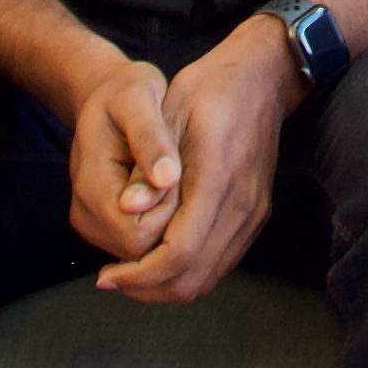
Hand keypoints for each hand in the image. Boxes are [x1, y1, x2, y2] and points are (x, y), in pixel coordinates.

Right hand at [64, 56, 178, 264]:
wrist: (104, 95)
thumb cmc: (125, 93)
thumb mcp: (140, 99)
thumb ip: (151, 141)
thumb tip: (166, 179)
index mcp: (91, 186)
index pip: (138, 235)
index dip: (166, 213)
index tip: (175, 172)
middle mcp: (85, 215)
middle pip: (139, 251)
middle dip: (167, 219)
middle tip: (174, 172)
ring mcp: (91, 225)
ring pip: (140, 253)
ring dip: (164, 222)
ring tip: (166, 177)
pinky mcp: (102, 228)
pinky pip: (138, 246)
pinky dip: (158, 224)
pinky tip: (163, 190)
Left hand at [98, 18, 296, 303]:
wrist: (262, 78)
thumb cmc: (209, 89)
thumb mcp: (168, 113)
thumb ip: (148, 165)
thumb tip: (127, 209)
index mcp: (216, 179)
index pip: (178, 253)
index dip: (138, 274)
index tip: (105, 275)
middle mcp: (241, 206)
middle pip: (193, 279)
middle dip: (147, 289)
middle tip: (111, 280)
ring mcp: (252, 214)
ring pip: (207, 278)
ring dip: (165, 286)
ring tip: (129, 274)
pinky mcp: (255, 216)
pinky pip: (219, 263)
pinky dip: (186, 272)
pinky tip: (158, 258)